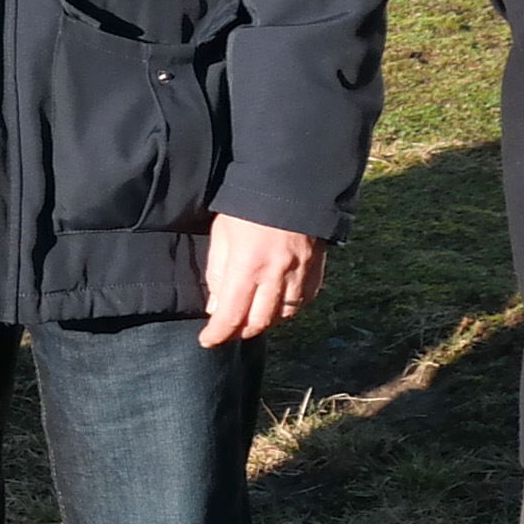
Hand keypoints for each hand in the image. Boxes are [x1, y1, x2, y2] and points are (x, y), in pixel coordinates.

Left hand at [198, 214, 323, 347]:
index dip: (218, 333)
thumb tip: (216, 307)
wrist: (292, 182)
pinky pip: (303, 301)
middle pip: (260, 322)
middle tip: (228, 329)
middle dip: (241, 331)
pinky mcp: (316, 270)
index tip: (207, 341)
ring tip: (251, 317)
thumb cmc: (247, 204)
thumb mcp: (222, 233)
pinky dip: (288, 309)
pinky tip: (277, 304)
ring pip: (283, 315)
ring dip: (266, 322)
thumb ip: (218, 271)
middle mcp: (276, 275)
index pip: (231, 315)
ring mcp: (300, 274)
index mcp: (247, 265)